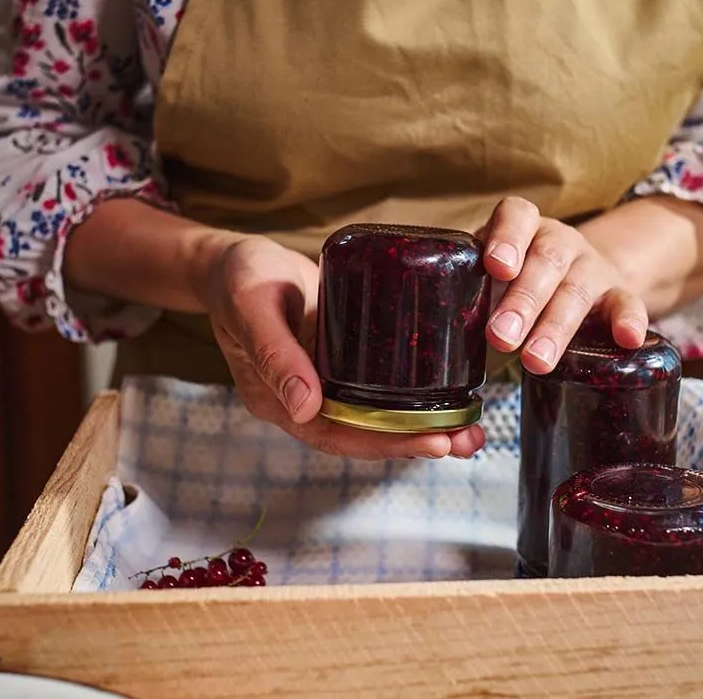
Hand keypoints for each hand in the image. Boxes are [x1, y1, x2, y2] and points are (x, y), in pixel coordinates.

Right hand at [203, 236, 484, 459]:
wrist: (234, 261)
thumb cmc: (239, 278)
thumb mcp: (252, 306)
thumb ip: (276, 353)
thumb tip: (305, 407)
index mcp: (276, 399)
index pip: (336, 434)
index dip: (384, 441)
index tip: (431, 442)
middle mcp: (303, 400)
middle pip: (363, 434)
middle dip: (415, 441)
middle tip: (464, 439)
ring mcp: (323, 384)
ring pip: (375, 417)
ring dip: (421, 426)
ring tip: (468, 430)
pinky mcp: (341, 363)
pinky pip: (377, 390)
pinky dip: (411, 398)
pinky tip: (446, 396)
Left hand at [479, 198, 648, 373]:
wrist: (578, 279)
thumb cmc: (517, 281)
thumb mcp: (491, 276)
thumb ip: (468, 289)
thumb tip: (426, 334)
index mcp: (523, 227)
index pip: (516, 216)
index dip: (506, 238)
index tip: (496, 266)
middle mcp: (559, 241)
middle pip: (545, 261)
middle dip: (522, 301)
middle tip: (500, 337)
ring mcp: (591, 267)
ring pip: (577, 290)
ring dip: (556, 326)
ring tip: (535, 361)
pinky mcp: (618, 293)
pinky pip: (628, 303)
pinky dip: (629, 321)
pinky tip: (627, 339)